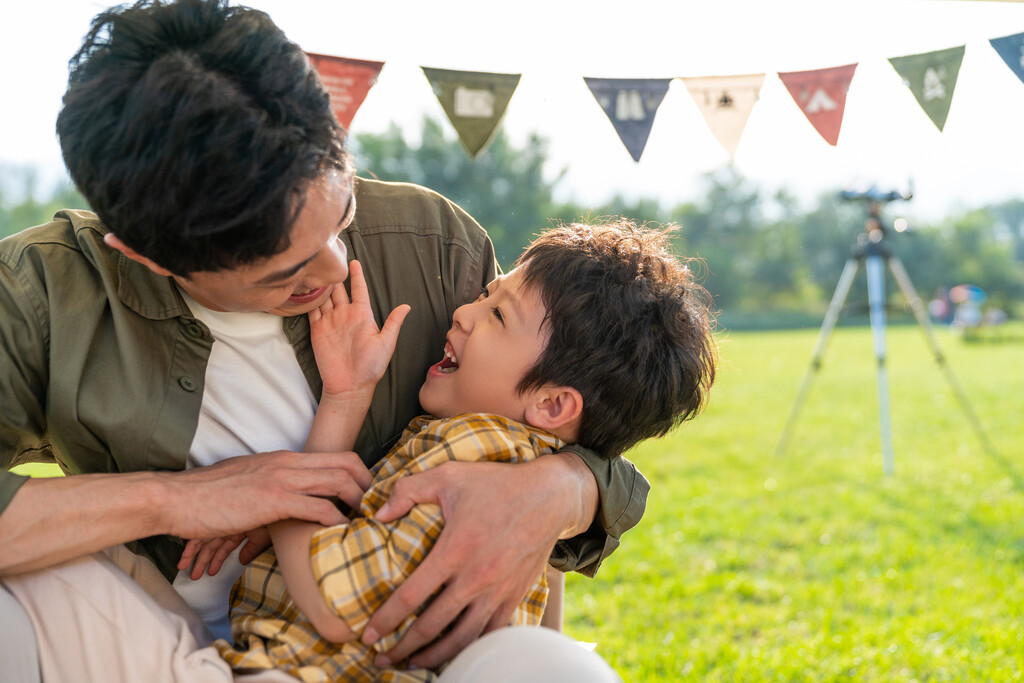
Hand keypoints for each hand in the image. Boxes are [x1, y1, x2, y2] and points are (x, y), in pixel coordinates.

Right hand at [159, 450, 371, 540]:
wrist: (176, 498)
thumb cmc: (207, 496)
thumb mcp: (248, 481)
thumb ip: (273, 485)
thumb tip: (289, 500)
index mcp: (284, 458)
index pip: (338, 455)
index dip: (360, 473)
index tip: (367, 495)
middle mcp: (288, 463)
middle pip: (347, 464)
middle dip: (368, 486)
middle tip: (375, 510)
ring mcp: (282, 479)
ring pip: (339, 482)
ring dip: (358, 503)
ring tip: (365, 523)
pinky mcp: (273, 501)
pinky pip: (319, 508)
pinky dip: (336, 521)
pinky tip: (341, 534)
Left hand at [177, 527, 270, 578]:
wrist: (269, 506)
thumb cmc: (271, 518)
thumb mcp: (262, 538)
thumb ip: (251, 549)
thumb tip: (243, 560)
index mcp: (239, 526)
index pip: (225, 545)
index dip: (217, 559)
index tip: (210, 571)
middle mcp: (227, 523)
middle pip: (211, 544)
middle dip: (202, 560)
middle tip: (195, 575)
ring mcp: (219, 521)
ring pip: (202, 541)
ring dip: (194, 557)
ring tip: (186, 569)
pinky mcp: (210, 521)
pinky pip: (196, 536)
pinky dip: (190, 547)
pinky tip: (185, 557)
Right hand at [310, 260, 410, 399]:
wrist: (350, 385)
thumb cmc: (371, 366)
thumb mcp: (386, 343)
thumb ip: (393, 323)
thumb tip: (407, 306)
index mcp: (362, 315)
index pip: (359, 289)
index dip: (356, 275)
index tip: (354, 261)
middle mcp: (345, 315)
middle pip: (338, 290)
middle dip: (334, 276)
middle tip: (328, 260)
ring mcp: (330, 321)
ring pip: (324, 297)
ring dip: (320, 285)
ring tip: (314, 269)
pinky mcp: (317, 330)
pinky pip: (312, 311)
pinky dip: (308, 299)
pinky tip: (304, 288)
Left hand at [361, 455, 594, 668]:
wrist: (550, 496)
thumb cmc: (497, 483)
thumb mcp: (449, 475)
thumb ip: (408, 490)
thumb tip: (378, 513)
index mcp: (455, 549)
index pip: (411, 596)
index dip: (386, 620)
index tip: (368, 635)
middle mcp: (476, 577)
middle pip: (432, 626)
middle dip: (402, 647)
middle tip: (381, 658)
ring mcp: (498, 591)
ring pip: (461, 639)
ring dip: (434, 656)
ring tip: (413, 663)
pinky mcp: (515, 596)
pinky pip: (489, 633)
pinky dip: (469, 647)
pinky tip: (454, 652)